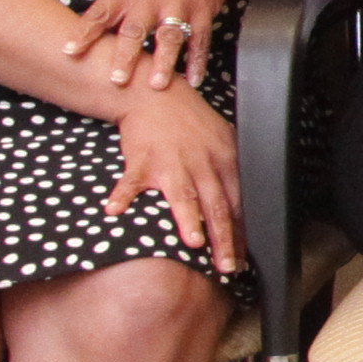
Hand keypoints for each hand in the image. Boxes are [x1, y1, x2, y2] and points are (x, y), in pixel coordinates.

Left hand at [67, 0, 245, 92]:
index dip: (84, 33)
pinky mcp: (204, 11)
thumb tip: (100, 29)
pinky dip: (197, 62)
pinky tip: (193, 80)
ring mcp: (179, 4)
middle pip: (135, 30)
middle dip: (125, 55)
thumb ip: (121, 1)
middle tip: (116, 79)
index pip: (101, 13)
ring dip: (163, 62)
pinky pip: (200, 40)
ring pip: (169, 37)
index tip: (69, 52)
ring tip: (156, 85)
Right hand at [102, 87, 242, 271]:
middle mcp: (201, 163)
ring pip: (183, 195)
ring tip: (193, 243)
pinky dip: (122, 196)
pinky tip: (114, 212)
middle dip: (224, 239)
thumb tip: (248, 206)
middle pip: (216, 206)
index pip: (238, 203)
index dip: (242, 234)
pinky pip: (131, 181)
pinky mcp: (142, 159)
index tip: (243, 260)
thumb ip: (234, 171)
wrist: (156, 95)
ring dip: (188, 219)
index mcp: (224, 160)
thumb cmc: (190, 123)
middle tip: (227, 266)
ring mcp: (171, 162)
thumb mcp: (223, 140)